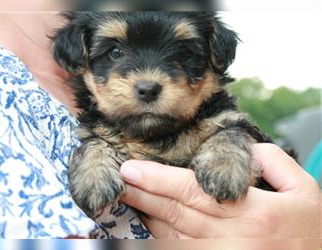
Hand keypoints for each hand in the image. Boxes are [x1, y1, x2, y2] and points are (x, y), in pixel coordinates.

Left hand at [119, 143, 320, 237]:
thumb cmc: (309, 229)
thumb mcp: (304, 190)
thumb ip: (274, 162)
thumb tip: (245, 151)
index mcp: (252, 212)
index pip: (193, 191)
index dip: (158, 180)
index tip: (131, 169)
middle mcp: (232, 238)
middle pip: (176, 213)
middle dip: (142, 195)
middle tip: (118, 181)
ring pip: (172, 236)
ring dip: (146, 217)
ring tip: (126, 198)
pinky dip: (160, 239)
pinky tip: (147, 226)